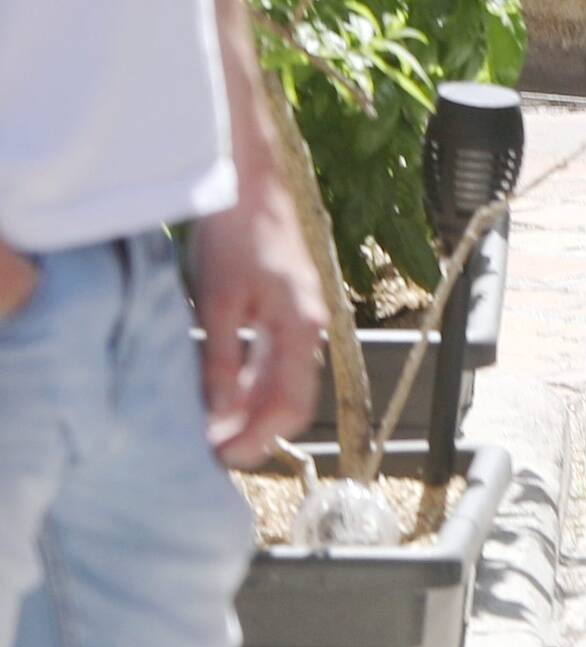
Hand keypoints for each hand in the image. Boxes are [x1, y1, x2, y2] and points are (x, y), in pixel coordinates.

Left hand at [186, 174, 325, 466]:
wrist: (251, 188)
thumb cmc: (234, 239)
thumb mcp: (218, 303)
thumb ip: (222, 360)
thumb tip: (219, 414)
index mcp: (300, 329)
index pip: (290, 404)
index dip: (258, 438)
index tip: (222, 458)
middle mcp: (310, 330)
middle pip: (292, 400)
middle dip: (256, 432)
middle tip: (213, 455)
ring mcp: (303, 321)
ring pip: (284, 384)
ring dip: (253, 412)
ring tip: (213, 432)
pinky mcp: (289, 313)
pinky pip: (276, 364)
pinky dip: (254, 387)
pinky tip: (225, 397)